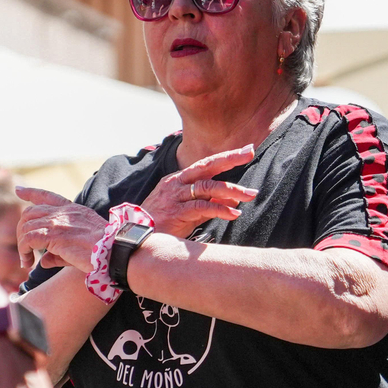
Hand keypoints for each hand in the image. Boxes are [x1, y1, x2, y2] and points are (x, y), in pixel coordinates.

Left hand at [15, 189, 110, 272]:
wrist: (116, 252)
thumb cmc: (105, 252)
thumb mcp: (80, 248)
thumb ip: (58, 254)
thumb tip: (43, 262)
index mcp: (74, 210)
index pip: (48, 196)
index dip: (32, 193)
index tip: (19, 190)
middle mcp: (65, 213)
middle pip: (30, 213)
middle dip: (22, 230)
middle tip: (24, 250)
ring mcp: (59, 222)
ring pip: (26, 226)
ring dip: (22, 245)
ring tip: (25, 261)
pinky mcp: (55, 235)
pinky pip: (28, 239)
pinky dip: (24, 251)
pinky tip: (28, 263)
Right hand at [139, 146, 259, 237]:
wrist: (137, 238)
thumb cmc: (163, 224)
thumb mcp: (188, 210)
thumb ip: (209, 203)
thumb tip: (234, 200)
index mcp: (179, 179)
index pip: (206, 163)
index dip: (226, 156)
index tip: (246, 150)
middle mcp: (177, 183)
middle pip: (207, 166)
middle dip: (229, 159)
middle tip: (250, 154)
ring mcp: (176, 196)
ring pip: (208, 187)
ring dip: (231, 190)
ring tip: (249, 195)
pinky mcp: (176, 212)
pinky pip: (202, 207)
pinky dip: (220, 209)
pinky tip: (234, 214)